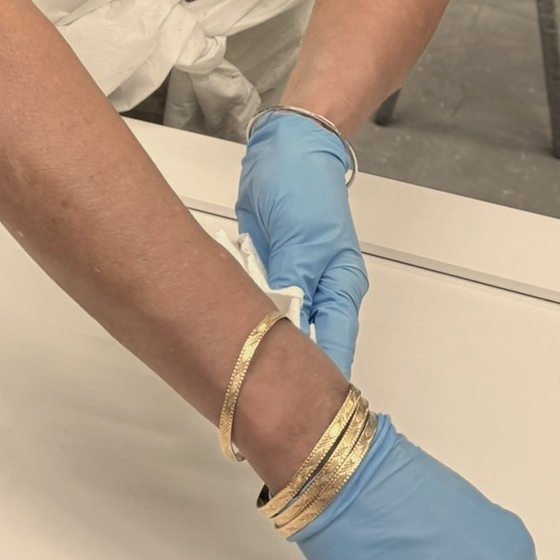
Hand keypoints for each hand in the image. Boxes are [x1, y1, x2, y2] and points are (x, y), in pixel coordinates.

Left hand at [236, 110, 367, 375]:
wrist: (283, 148)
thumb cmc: (305, 185)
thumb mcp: (301, 238)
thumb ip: (292, 284)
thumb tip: (284, 326)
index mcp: (340, 288)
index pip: (334, 348)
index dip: (317, 382)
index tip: (298, 411)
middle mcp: (317, 290)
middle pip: (300, 342)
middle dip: (275, 364)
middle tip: (248, 388)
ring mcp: (289, 280)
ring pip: (270, 322)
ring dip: (251, 331)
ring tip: (229, 357)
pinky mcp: (265, 267)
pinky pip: (251, 298)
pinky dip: (237, 304)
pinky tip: (219, 317)